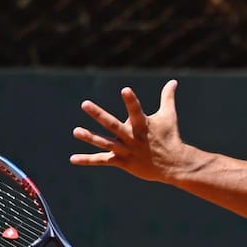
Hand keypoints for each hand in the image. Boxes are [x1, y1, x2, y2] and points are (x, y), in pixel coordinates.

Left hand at [70, 80, 189, 181]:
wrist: (174, 165)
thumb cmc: (170, 137)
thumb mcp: (169, 116)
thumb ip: (167, 97)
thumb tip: (174, 81)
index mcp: (143, 125)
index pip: (136, 111)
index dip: (131, 101)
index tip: (125, 89)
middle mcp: (133, 137)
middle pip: (113, 125)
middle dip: (99, 115)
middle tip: (85, 103)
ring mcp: (127, 150)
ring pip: (105, 143)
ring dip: (90, 137)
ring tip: (76, 131)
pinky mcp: (123, 162)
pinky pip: (103, 160)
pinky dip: (88, 160)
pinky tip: (73, 158)